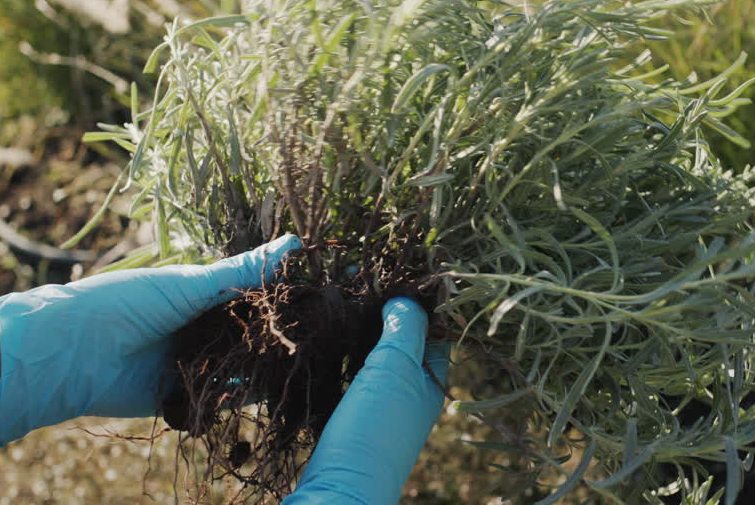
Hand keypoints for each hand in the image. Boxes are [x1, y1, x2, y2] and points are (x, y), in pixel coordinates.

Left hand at [0, 235, 300, 447]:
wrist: (73, 353)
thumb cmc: (128, 302)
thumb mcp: (192, 283)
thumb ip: (244, 270)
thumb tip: (295, 241)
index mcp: (204, 294)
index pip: (256, 293)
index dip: (287, 293)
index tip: (325, 290)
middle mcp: (202, 327)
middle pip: (254, 332)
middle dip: (282, 332)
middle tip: (322, 329)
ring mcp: (195, 362)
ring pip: (244, 364)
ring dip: (266, 363)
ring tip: (301, 356)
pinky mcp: (185, 396)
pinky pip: (223, 396)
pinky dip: (243, 394)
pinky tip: (268, 385)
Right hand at [285, 298, 448, 504]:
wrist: (338, 493)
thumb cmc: (374, 429)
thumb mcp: (395, 369)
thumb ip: (405, 329)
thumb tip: (408, 298)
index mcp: (431, 379)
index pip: (432, 328)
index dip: (415, 299)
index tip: (391, 272)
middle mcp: (411, 394)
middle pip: (400, 341)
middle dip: (380, 313)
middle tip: (355, 281)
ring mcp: (380, 409)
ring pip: (372, 358)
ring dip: (358, 332)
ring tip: (337, 300)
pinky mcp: (350, 420)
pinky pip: (349, 378)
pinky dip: (340, 357)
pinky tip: (322, 340)